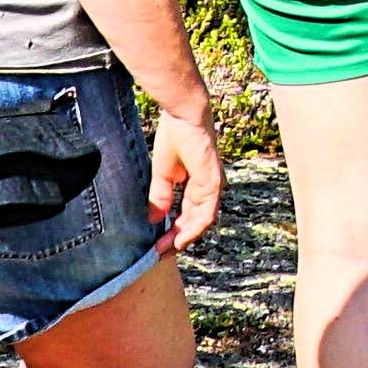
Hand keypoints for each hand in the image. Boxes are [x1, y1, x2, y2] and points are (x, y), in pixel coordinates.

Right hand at [147, 103, 225, 247]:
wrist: (183, 116)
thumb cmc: (175, 135)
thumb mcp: (163, 173)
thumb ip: (160, 196)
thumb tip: (154, 219)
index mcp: (197, 184)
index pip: (186, 213)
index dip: (172, 230)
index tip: (156, 244)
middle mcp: (207, 188)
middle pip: (194, 221)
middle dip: (176, 238)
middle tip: (159, 252)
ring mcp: (213, 186)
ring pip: (201, 221)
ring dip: (183, 237)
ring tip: (166, 249)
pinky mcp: (213, 183)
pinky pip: (205, 213)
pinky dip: (193, 228)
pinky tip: (179, 239)